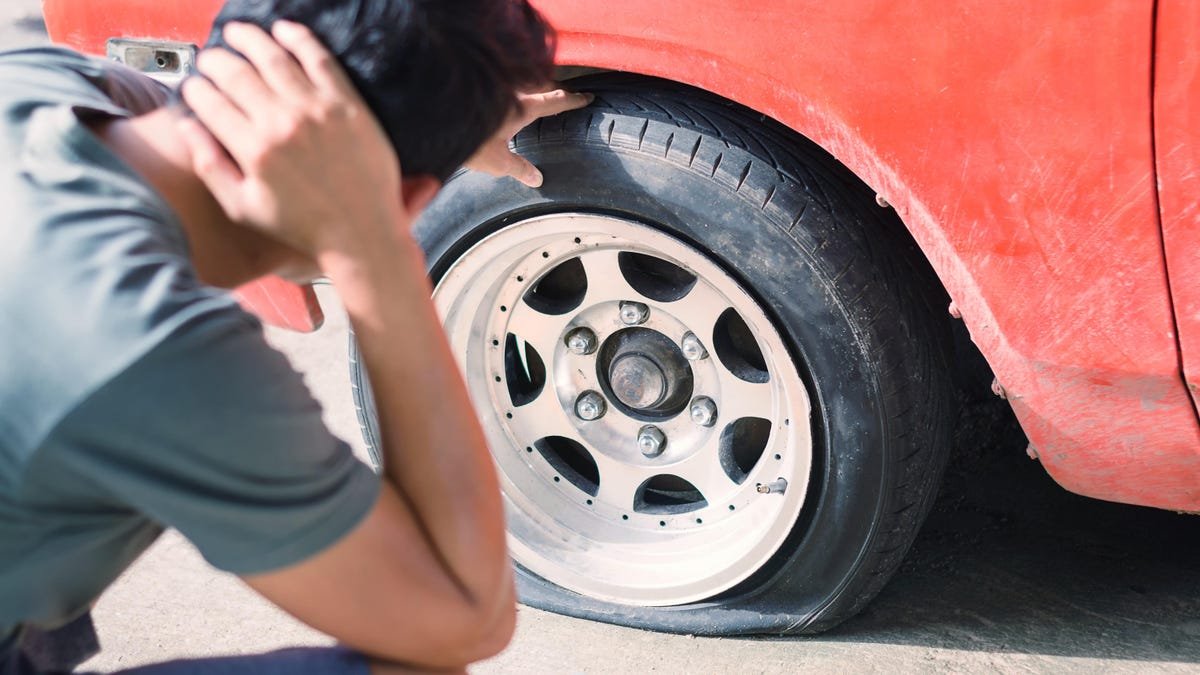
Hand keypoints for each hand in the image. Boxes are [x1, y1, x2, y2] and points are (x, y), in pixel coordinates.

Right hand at [177, 21, 405, 257]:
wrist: (361, 232)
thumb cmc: (303, 225)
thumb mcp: (244, 207)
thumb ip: (211, 166)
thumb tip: (187, 127)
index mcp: (254, 149)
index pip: (211, 102)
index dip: (195, 88)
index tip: (193, 85)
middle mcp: (282, 124)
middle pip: (237, 74)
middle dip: (216, 60)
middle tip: (211, 58)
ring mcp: (317, 111)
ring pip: (274, 58)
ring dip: (250, 39)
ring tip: (237, 33)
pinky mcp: (347, 105)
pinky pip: (319, 59)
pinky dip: (299, 38)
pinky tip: (284, 29)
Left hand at [463, 89, 592, 186]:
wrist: (430, 119)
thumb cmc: (467, 140)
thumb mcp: (497, 162)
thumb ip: (519, 169)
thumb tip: (537, 179)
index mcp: (522, 108)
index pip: (554, 102)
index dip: (572, 101)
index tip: (586, 97)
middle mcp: (509, 93)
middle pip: (537, 88)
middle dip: (551, 93)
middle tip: (562, 98)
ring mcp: (493, 90)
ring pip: (518, 88)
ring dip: (528, 93)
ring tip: (533, 103)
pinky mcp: (476, 93)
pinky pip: (501, 92)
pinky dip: (509, 97)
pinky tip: (501, 108)